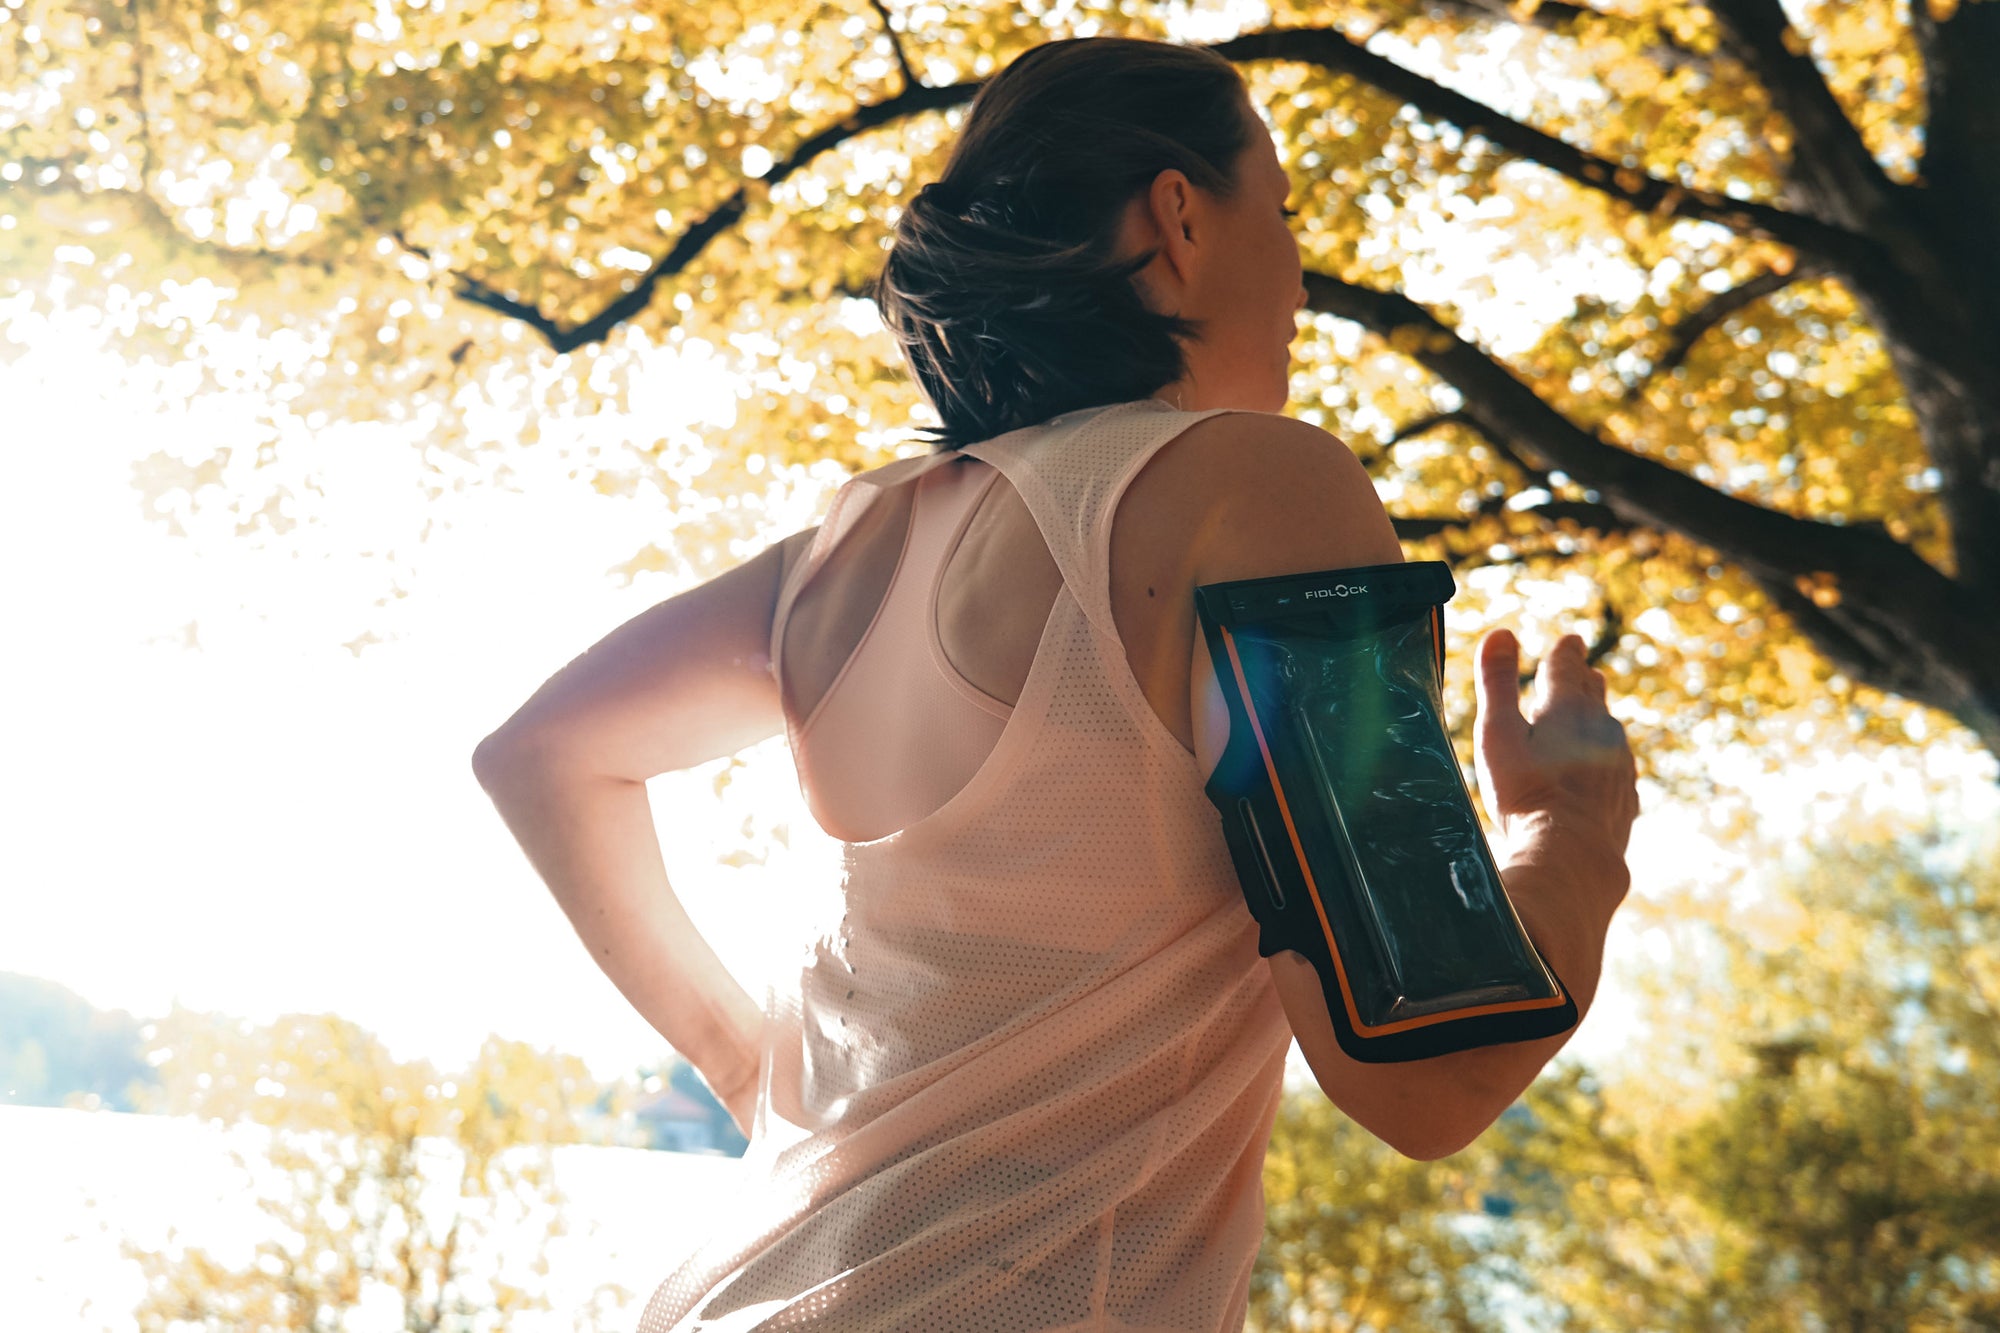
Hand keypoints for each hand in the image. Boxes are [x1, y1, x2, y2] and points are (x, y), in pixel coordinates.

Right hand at [1473, 629, 1638, 868]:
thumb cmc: (1526, 794)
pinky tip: (1597, 773)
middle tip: (1579, 670)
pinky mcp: (1624, 798)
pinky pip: (1616, 768)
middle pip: (1594, 693)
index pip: (1568, 664)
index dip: (1565, 651)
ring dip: (1594, 721)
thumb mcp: (1497, 733)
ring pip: (1608, 730)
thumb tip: (1500, 633)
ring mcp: (1619, 765)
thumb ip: (1497, 682)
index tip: (1570, 640)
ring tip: (1585, 719)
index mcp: (1568, 707)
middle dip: (1583, 679)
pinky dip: (1603, 761)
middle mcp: (1602, 729)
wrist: (1572, 856)